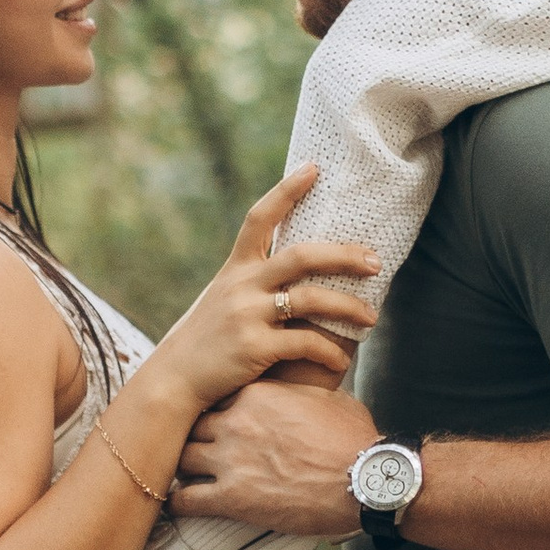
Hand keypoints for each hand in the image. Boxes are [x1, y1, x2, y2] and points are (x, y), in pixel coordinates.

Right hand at [143, 173, 378, 417]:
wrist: (173, 381)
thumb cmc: (206, 341)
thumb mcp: (221, 300)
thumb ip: (251, 283)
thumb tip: (292, 271)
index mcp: (235, 269)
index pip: (260, 218)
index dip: (286, 190)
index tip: (314, 168)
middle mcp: (241, 285)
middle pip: (302, 256)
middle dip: (344, 255)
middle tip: (376, 261)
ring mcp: (247, 315)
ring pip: (311, 300)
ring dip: (349, 308)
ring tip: (372, 317)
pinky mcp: (254, 348)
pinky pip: (305, 343)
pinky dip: (330, 352)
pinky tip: (341, 360)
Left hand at [174, 378, 379, 536]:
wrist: (366, 479)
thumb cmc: (354, 439)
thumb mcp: (328, 397)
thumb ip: (302, 388)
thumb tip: (311, 376)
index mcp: (256, 395)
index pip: (217, 395)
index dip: (216, 410)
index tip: (215, 420)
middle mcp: (236, 423)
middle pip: (193, 424)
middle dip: (193, 436)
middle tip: (195, 448)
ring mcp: (230, 460)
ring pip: (182, 458)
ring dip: (183, 468)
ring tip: (182, 476)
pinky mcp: (232, 498)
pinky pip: (186, 499)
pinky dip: (178, 503)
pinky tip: (177, 505)